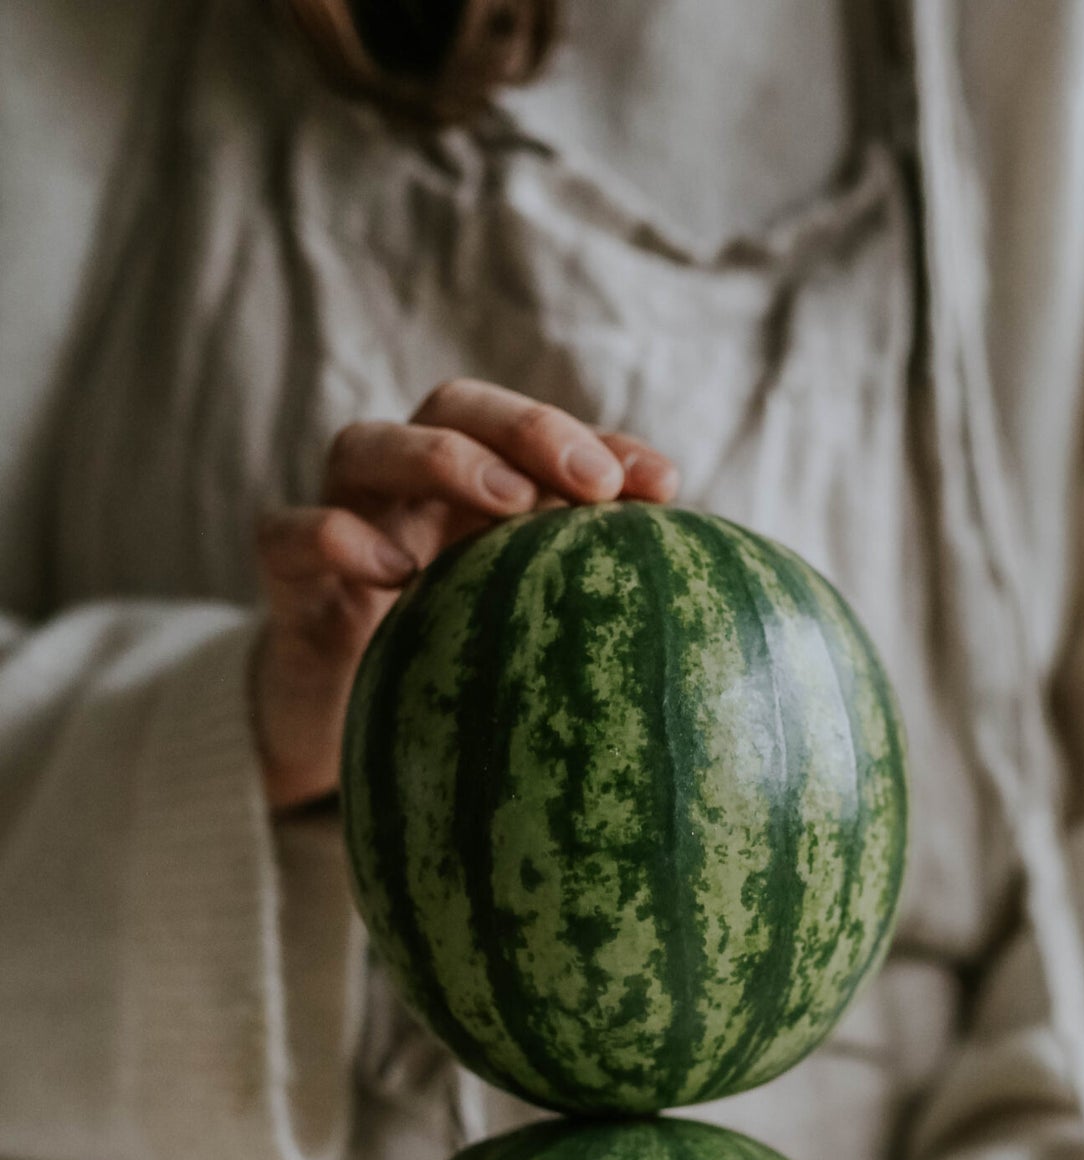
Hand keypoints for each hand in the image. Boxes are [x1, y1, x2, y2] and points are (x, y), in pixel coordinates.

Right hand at [251, 380, 678, 811]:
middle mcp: (403, 488)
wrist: (331, 728)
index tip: (664, 485)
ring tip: (506, 502)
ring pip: (362, 445)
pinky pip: (288, 533)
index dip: (597, 442)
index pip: (531, 433)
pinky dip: (335, 536)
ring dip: (438, 460)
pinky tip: (392, 572)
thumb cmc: (442, 669)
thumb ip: (585, 599)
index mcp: (468, 488)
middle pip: (450, 406)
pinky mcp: (286, 582)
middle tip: (590, 483)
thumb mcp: (519, 633)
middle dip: (524, 428)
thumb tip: (697, 608)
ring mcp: (338, 522)